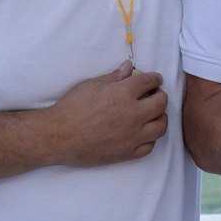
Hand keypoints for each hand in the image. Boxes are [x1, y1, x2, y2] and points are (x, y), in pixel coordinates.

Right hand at [42, 61, 167, 165]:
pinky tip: (144, 133)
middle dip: (161, 96)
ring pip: (160, 126)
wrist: (59, 136)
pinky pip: (149, 146)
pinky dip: (150, 138)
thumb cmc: (72, 108)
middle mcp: (133, 114)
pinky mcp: (127, 152)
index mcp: (124, 94)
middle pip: (161, 103)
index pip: (149, 82)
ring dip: (160, 117)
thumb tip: (129, 67)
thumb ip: (114, 77)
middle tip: (156, 95)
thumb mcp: (92, 85)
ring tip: (153, 114)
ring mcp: (132, 135)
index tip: (155, 79)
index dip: (154, 79)